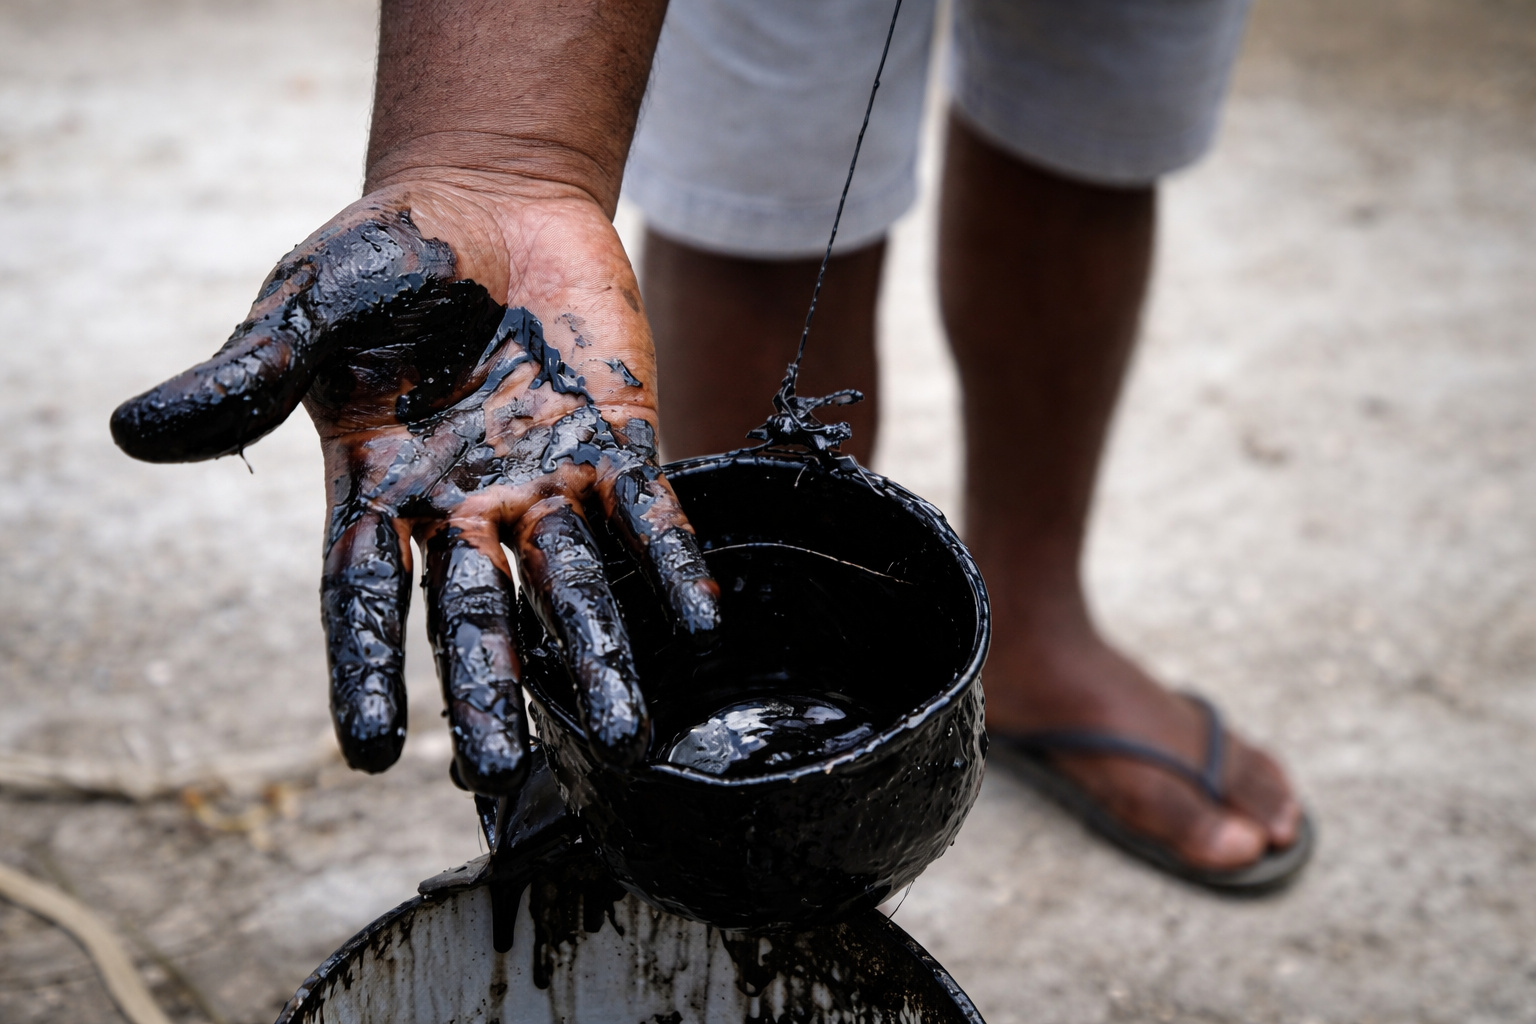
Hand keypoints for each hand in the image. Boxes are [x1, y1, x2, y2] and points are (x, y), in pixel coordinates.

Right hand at [111, 181, 720, 793]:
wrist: (494, 198)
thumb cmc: (391, 256)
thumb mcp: (309, 308)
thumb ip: (252, 375)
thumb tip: (138, 434)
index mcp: (378, 488)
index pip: (362, 597)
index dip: (364, 670)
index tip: (373, 753)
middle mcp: (465, 506)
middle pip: (474, 616)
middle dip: (487, 691)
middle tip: (498, 778)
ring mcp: (545, 480)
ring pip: (572, 586)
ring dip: (597, 656)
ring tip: (627, 738)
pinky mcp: (615, 440)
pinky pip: (649, 513)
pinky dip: (672, 564)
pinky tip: (701, 623)